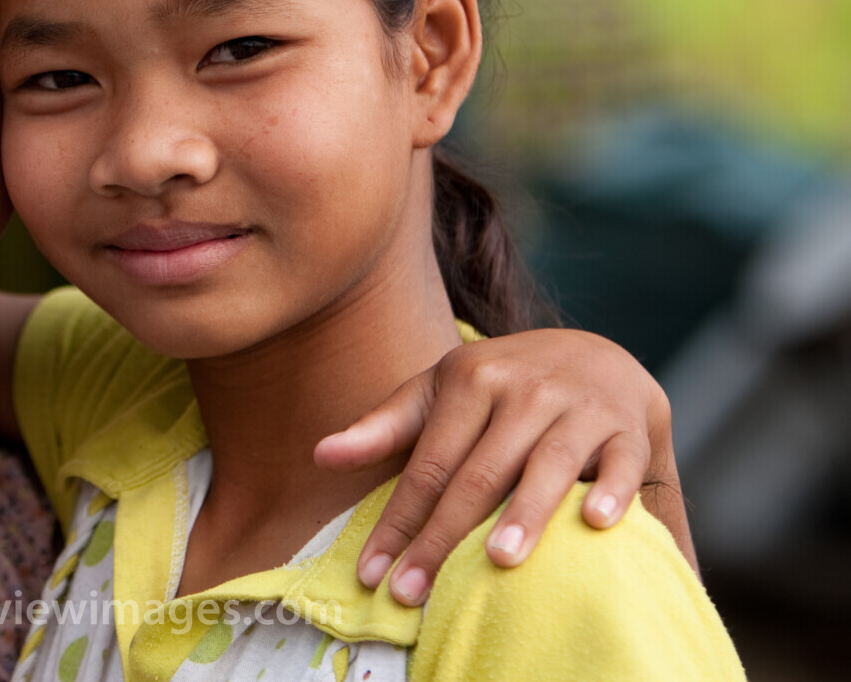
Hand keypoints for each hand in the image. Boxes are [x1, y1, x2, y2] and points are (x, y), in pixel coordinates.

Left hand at [314, 328, 691, 605]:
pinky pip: (621, 463)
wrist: (597, 357)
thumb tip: (320, 455)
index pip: (428, 463)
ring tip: (497, 560)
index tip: (371, 572)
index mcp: (469, 378)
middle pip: (477, 473)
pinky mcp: (627, 428)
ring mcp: (579, 406)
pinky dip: (610, 491)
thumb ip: (384, 426)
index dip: (397, 520)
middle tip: (413, 591)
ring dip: (524, 513)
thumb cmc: (502, 387)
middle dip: (441, 536)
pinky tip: (594, 523)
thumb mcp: (439, 392)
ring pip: (547, 465)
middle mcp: (523, 389)